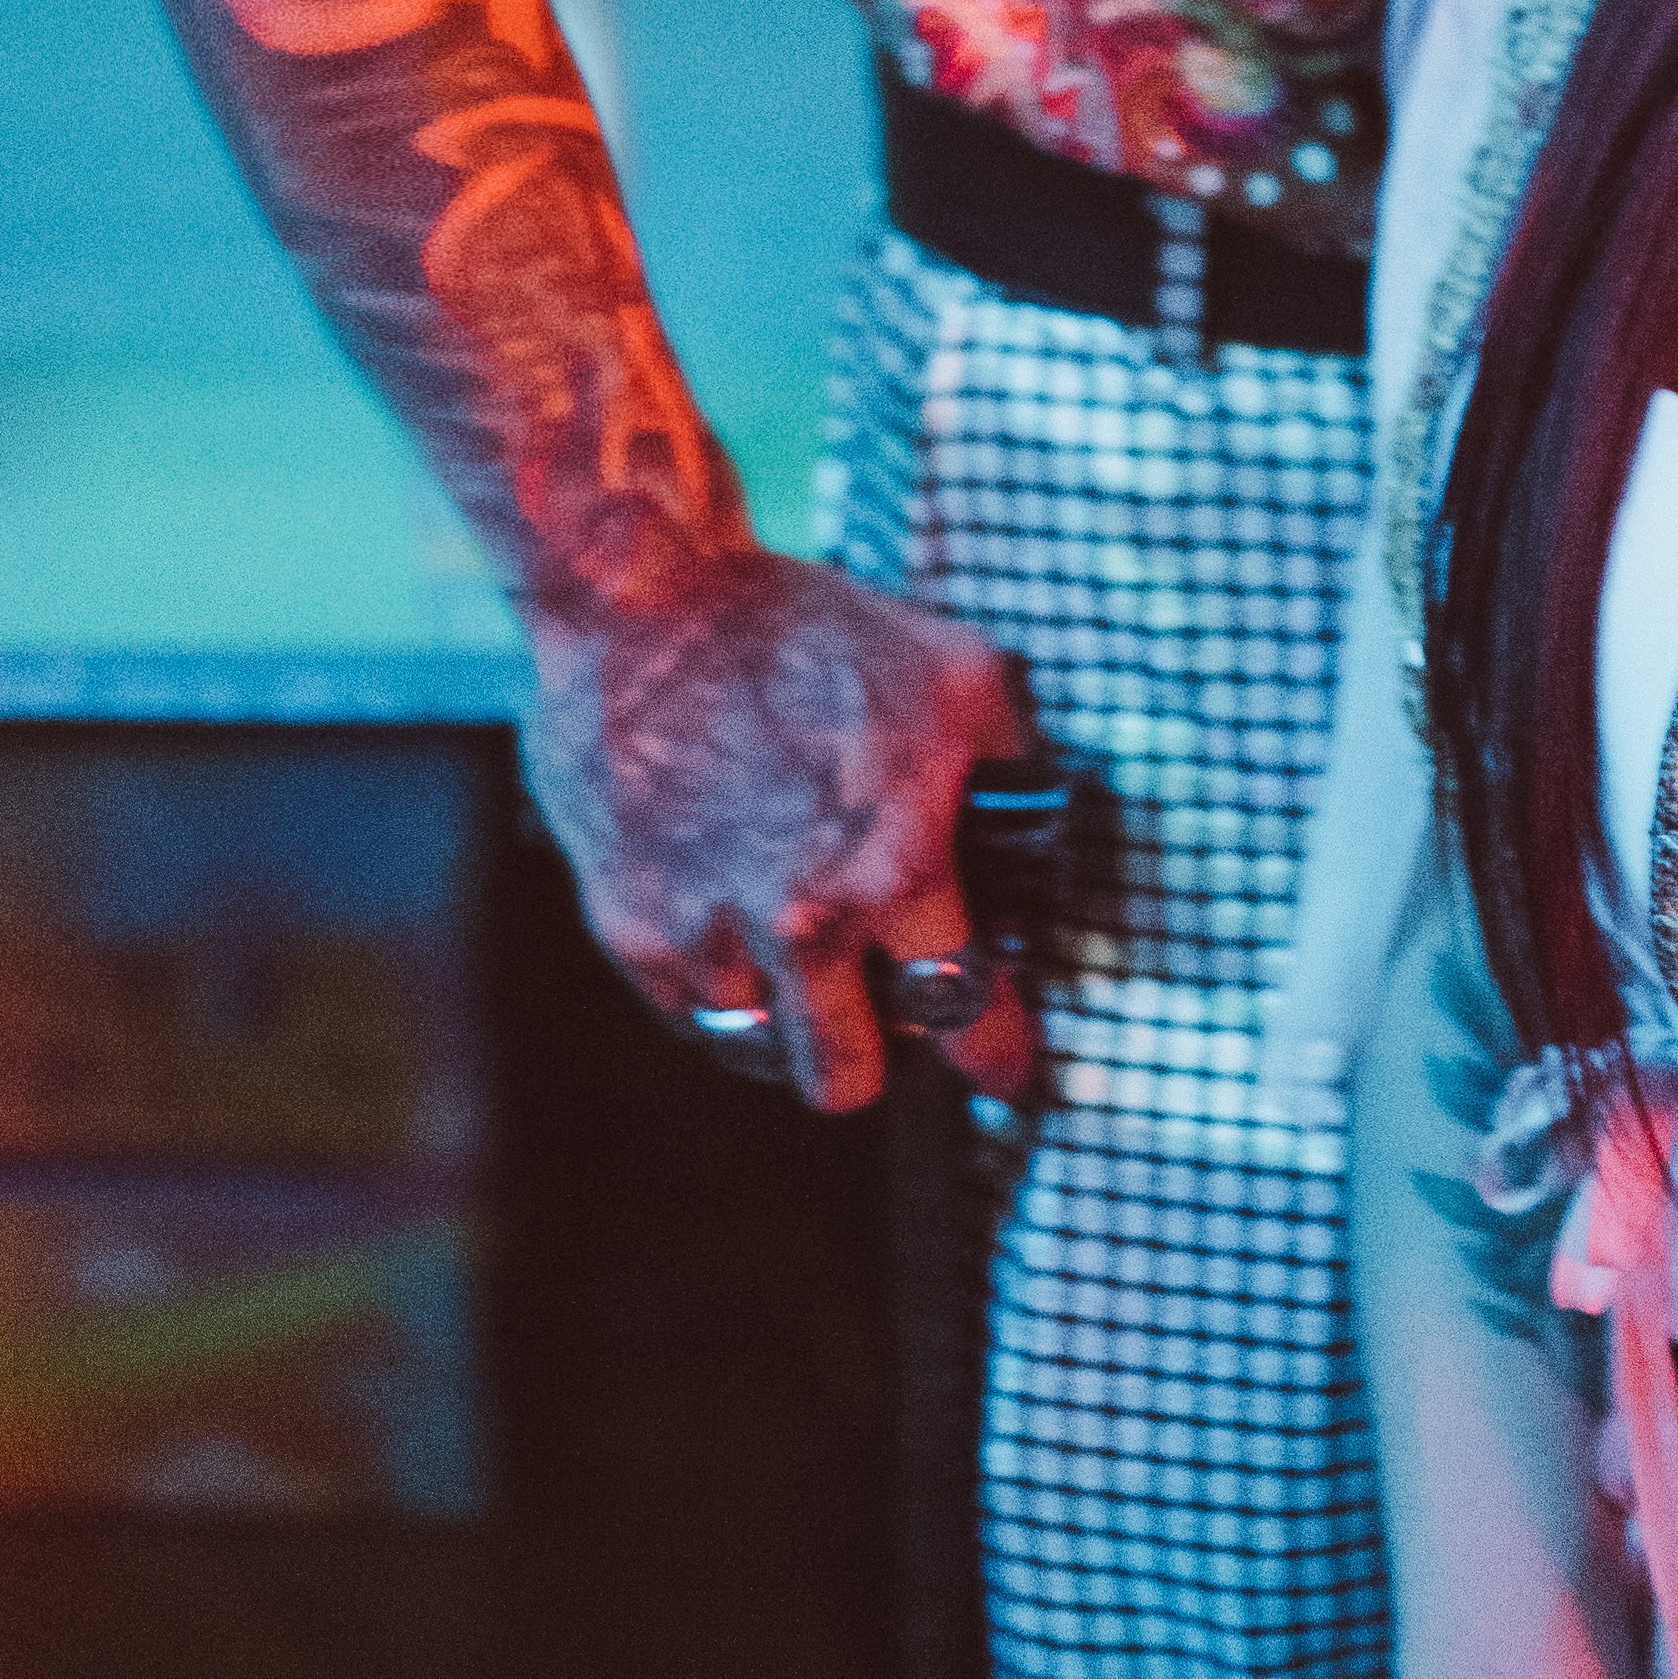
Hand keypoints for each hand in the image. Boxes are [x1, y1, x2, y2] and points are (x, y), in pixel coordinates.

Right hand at [522, 541, 1038, 1112]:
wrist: (648, 597)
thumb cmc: (812, 629)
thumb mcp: (959, 674)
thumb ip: (1016, 771)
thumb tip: (1050, 843)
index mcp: (893, 867)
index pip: (964, 1018)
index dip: (997, 1057)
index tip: (1009, 1075)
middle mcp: (799, 921)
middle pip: (846, 1081)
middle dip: (876, 1052)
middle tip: (882, 1002)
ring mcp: (703, 933)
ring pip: (760, 1049)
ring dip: (787, 1010)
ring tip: (798, 938)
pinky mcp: (627, 927)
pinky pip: (688, 1009)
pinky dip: (717, 978)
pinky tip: (731, 906)